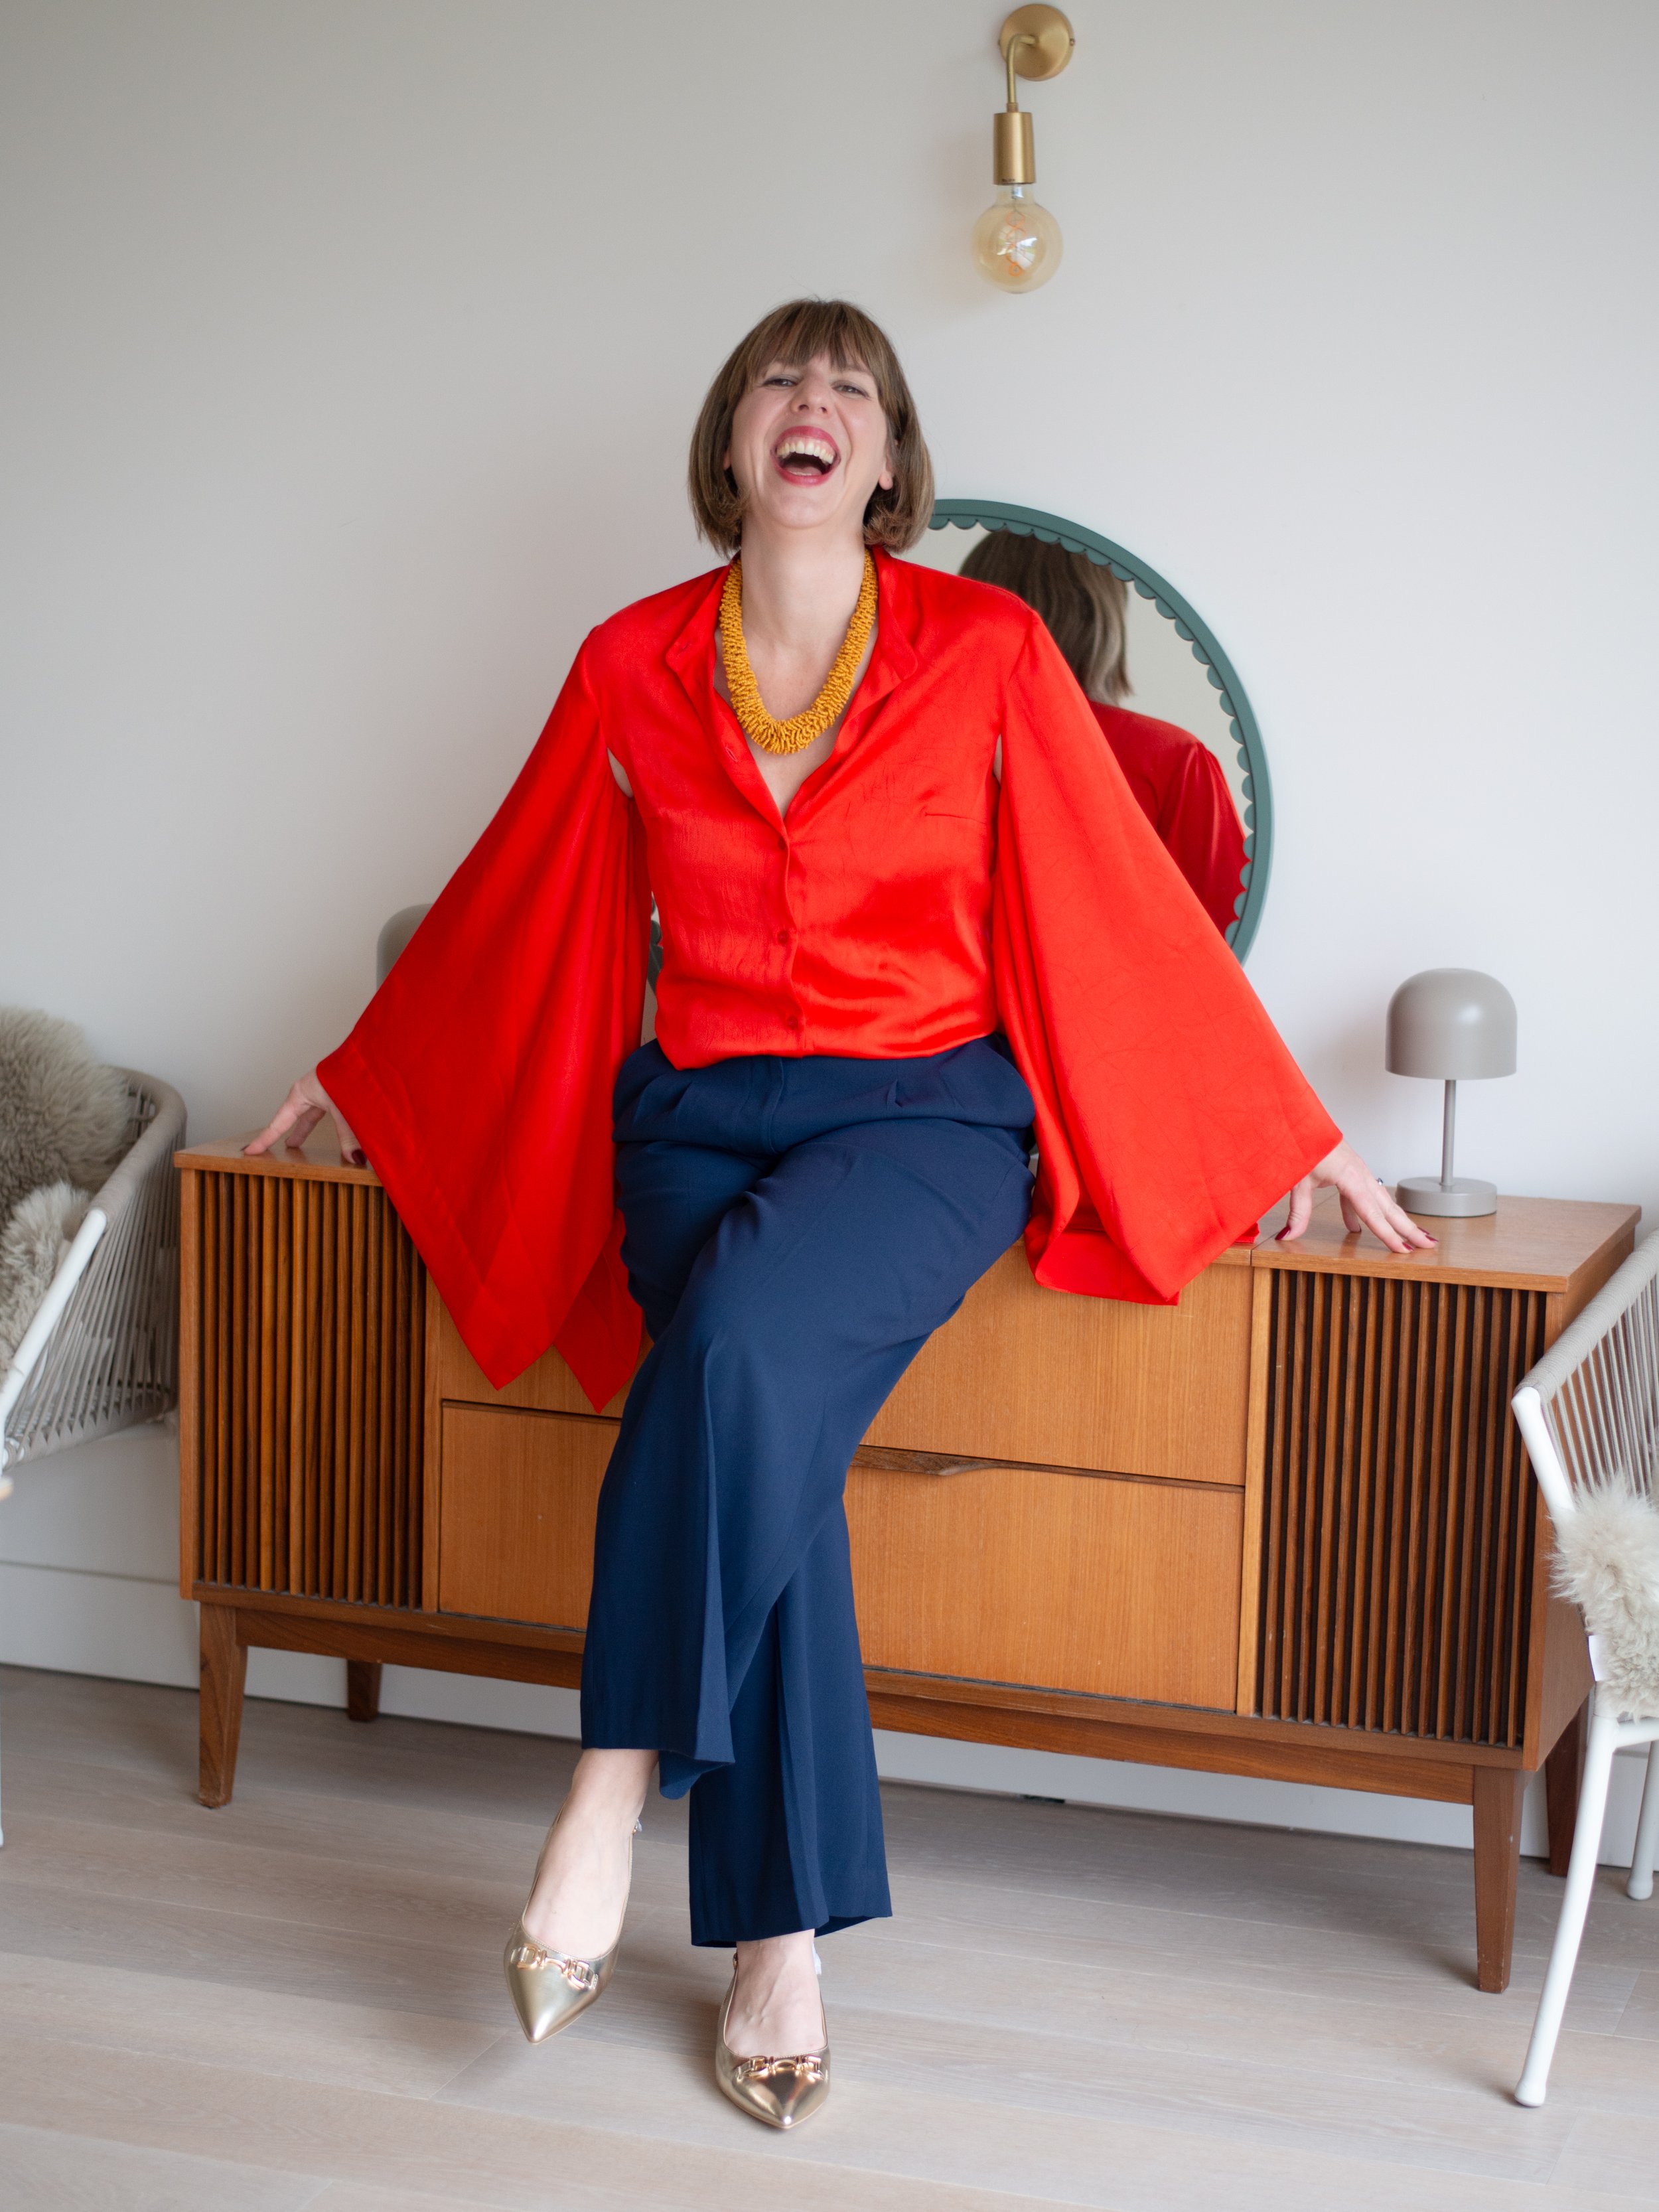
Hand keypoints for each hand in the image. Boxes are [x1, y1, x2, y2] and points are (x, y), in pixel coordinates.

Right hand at [244, 1070, 366, 1166]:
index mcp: (301, 1093)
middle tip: (274, 1148)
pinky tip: (332, 1129)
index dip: (265, 1139)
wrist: (370, 1051)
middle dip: (285, 1133)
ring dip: (304, 1128)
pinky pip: (325, 1110)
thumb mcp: (347, 1110)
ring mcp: (322, 1089)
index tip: (249, 1151)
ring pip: (309, 1114)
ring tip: (296, 1142)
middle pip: (292, 1118)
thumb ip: (349, 1136)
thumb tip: (354, 1158)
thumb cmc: (353, 1072)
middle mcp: (308, 1091)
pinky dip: (325, 1123)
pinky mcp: (336, 1088)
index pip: (278, 1123)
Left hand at [1278, 1139, 1435, 1254]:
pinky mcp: (1351, 1171)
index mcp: (1351, 1176)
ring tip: (1411, 1236)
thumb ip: (1298, 1211)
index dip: (1388, 1234)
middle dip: (1410, 1228)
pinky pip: (1364, 1196)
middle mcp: (1360, 1174)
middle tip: (1429, 1245)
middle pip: (1389, 1208)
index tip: (1403, 1249)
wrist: (1300, 1117)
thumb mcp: (1297, 1180)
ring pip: (1382, 1201)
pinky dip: (1365, 1213)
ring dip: (1397, 1220)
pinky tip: (1357, 1228)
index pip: (1372, 1213)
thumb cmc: (1301, 1142)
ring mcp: (1359, 1172)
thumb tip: (1290, 1234)